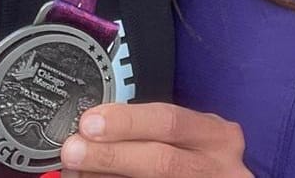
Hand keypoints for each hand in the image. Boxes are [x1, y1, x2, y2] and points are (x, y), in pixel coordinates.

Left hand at [57, 102, 250, 177]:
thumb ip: (153, 130)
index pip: (169, 122)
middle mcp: (219, 167)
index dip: (126, 122)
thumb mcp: (192, 138)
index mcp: (217, 136)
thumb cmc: (201, 160)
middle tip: (74, 150)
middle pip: (160, 160)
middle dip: (111, 154)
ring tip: (78, 172)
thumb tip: (96, 126)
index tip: (89, 122)